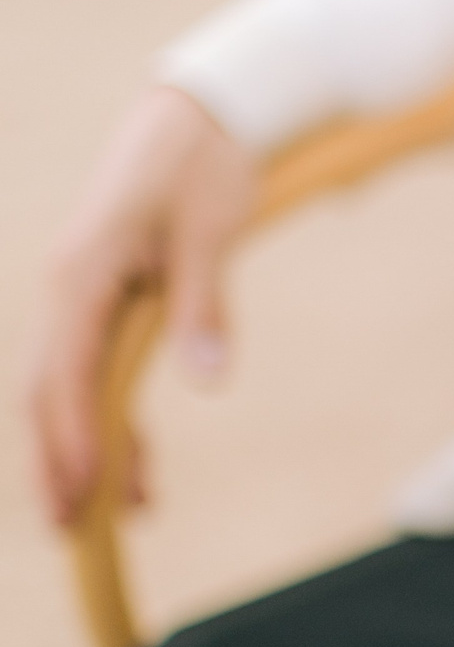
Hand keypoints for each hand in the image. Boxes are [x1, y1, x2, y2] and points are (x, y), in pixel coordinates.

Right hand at [25, 85, 254, 524]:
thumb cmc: (206, 166)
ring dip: (89, 450)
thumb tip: (207, 380)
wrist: (203, 115)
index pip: (66, 373)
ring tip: (108, 518)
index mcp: (83, 274)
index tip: (84, 493)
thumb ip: (204, 309)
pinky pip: (101, 372)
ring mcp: (88, 296)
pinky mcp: (113, 299)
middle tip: (71, 532)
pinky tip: (138, 467)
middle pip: (51, 391)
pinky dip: (115, 420)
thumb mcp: (210, 234)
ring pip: (74, 389)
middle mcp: (71, 289)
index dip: (73, 438)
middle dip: (61, 461)